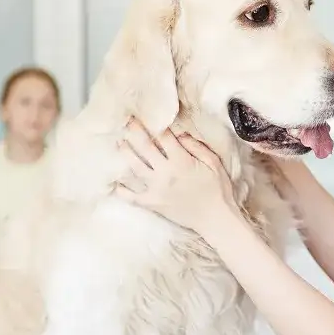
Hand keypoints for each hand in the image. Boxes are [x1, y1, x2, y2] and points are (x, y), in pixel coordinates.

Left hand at [113, 117, 235, 234]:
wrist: (214, 218)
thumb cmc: (218, 190)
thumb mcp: (213, 163)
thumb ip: (197, 146)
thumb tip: (180, 134)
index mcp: (181, 161)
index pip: (164, 138)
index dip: (156, 125)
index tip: (148, 116)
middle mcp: (165, 173)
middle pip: (145, 148)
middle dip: (135, 132)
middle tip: (127, 121)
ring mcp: (156, 189)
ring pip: (136, 167)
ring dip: (126, 154)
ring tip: (119, 143)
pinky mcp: (153, 203)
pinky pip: (133, 196)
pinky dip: (123, 191)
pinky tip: (116, 184)